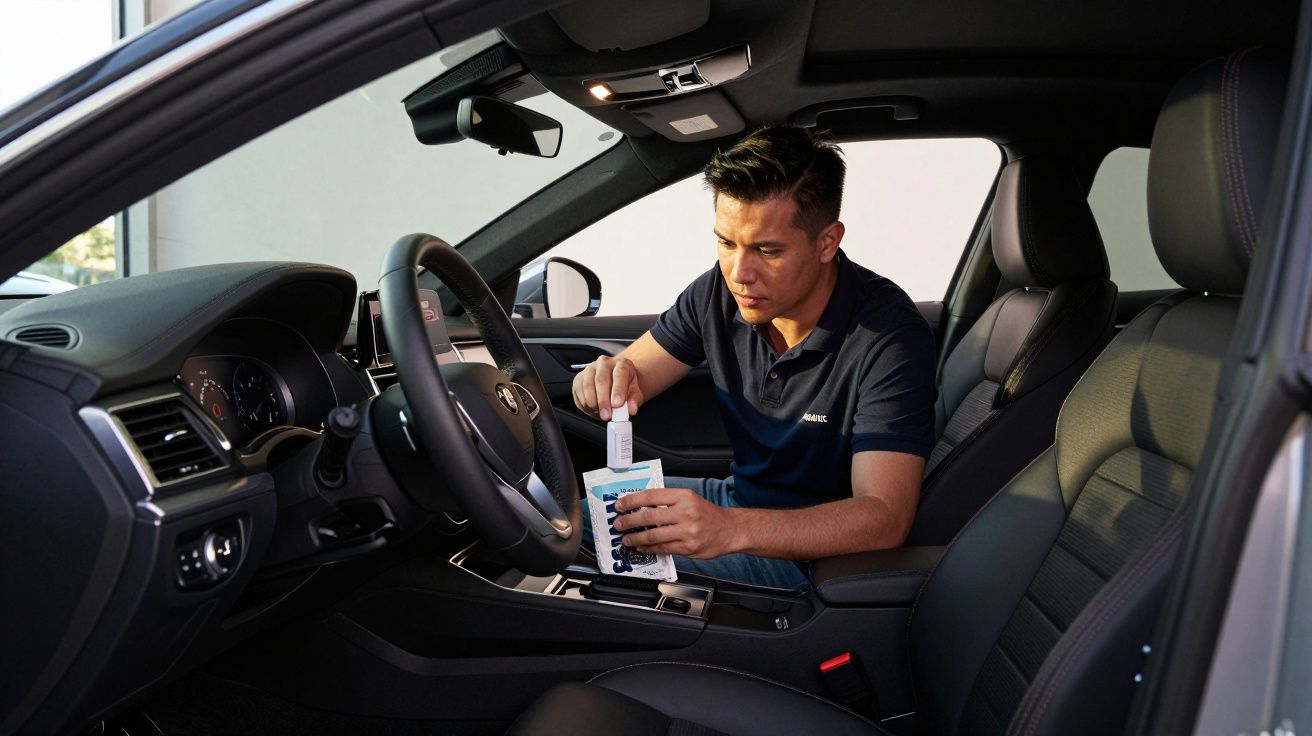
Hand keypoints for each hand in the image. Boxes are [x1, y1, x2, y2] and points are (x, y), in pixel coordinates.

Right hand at [572, 355, 644, 420]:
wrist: (617, 381)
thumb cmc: (626, 386)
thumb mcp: (635, 393)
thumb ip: (633, 401)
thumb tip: (631, 409)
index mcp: (621, 364)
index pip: (619, 374)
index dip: (618, 390)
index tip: (617, 404)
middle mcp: (604, 363)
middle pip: (601, 380)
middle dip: (603, 401)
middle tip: (606, 415)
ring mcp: (589, 369)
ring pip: (587, 386)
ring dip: (593, 403)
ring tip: (601, 413)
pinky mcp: (579, 378)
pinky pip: (578, 392)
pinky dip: (584, 404)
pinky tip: (593, 408)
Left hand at [611, 488, 741, 558]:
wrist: (730, 529)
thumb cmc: (707, 514)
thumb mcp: (689, 499)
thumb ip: (667, 502)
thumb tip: (641, 506)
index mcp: (683, 496)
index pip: (651, 496)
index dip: (632, 501)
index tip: (620, 506)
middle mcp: (685, 512)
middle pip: (649, 516)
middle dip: (629, 521)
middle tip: (618, 524)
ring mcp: (686, 531)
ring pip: (653, 535)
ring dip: (635, 538)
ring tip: (626, 539)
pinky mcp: (688, 547)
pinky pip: (662, 548)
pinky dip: (649, 548)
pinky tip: (642, 547)